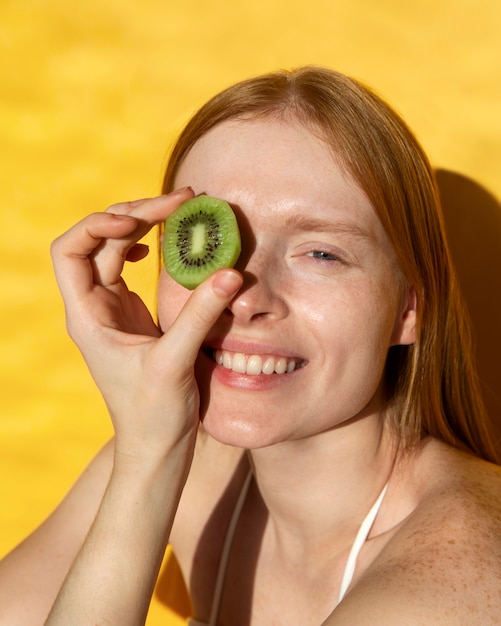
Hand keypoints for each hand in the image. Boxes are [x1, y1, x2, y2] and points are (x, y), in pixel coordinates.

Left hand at [51, 189, 242, 457]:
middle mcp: (95, 307)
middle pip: (101, 241)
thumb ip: (200, 316)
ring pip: (119, 249)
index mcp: (87, 316)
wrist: (156, 445)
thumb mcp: (174, 363)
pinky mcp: (135, 314)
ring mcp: (114, 308)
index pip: (71, 251)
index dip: (97, 226)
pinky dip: (151, 246)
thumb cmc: (153, 415)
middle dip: (136, 214)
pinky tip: (164, 244)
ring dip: (145, 225)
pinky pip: (135, 267)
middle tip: (180, 201)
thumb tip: (230, 273)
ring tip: (180, 208)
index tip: (138, 222)